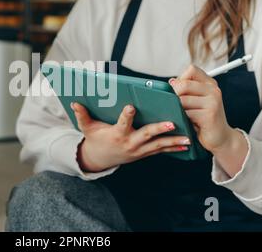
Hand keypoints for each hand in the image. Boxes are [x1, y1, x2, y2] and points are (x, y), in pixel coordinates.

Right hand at [71, 102, 190, 172]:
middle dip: (159, 130)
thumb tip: (74, 102)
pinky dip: (173, 148)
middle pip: (146, 135)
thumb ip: (82, 115)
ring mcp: (138, 150)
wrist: (100, 159)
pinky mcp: (144, 153)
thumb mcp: (87, 128)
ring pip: (158, 145)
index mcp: (116, 134)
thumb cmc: (95, 139)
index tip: (132, 107)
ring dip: (173, 142)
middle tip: (172, 123)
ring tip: (188, 138)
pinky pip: (160, 151)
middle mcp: (129, 143)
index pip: (122, 124)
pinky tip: (186, 144)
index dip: (126, 116)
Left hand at [169, 65, 242, 153]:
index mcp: (209, 83)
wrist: (221, 138)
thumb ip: (185, 90)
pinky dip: (181, 118)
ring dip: (176, 109)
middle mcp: (213, 90)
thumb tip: (170, 82)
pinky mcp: (209, 115)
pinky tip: (185, 123)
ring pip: (182, 100)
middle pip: (183, 84)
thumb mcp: (195, 101)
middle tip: (173, 106)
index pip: (191, 69)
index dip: (180, 79)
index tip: (178, 91)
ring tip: (179, 116)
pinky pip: (186, 113)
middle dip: (173, 95)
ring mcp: (213, 102)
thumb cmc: (204, 119)